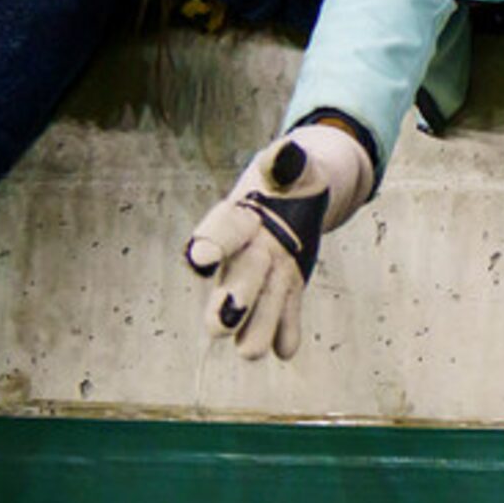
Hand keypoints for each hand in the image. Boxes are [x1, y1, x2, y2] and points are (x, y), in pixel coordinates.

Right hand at [187, 121, 373, 359]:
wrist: (303, 196)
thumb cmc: (289, 177)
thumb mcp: (290, 164)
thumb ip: (284, 163)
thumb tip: (286, 154)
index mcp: (238, 218)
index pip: (220, 231)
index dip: (209, 245)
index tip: (200, 258)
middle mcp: (242, 255)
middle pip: (234, 281)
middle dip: (229, 302)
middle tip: (223, 323)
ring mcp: (262, 280)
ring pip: (253, 313)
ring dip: (254, 328)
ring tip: (251, 349)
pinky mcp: (285, 295)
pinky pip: (282, 324)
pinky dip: (284, 335)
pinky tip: (286, 347)